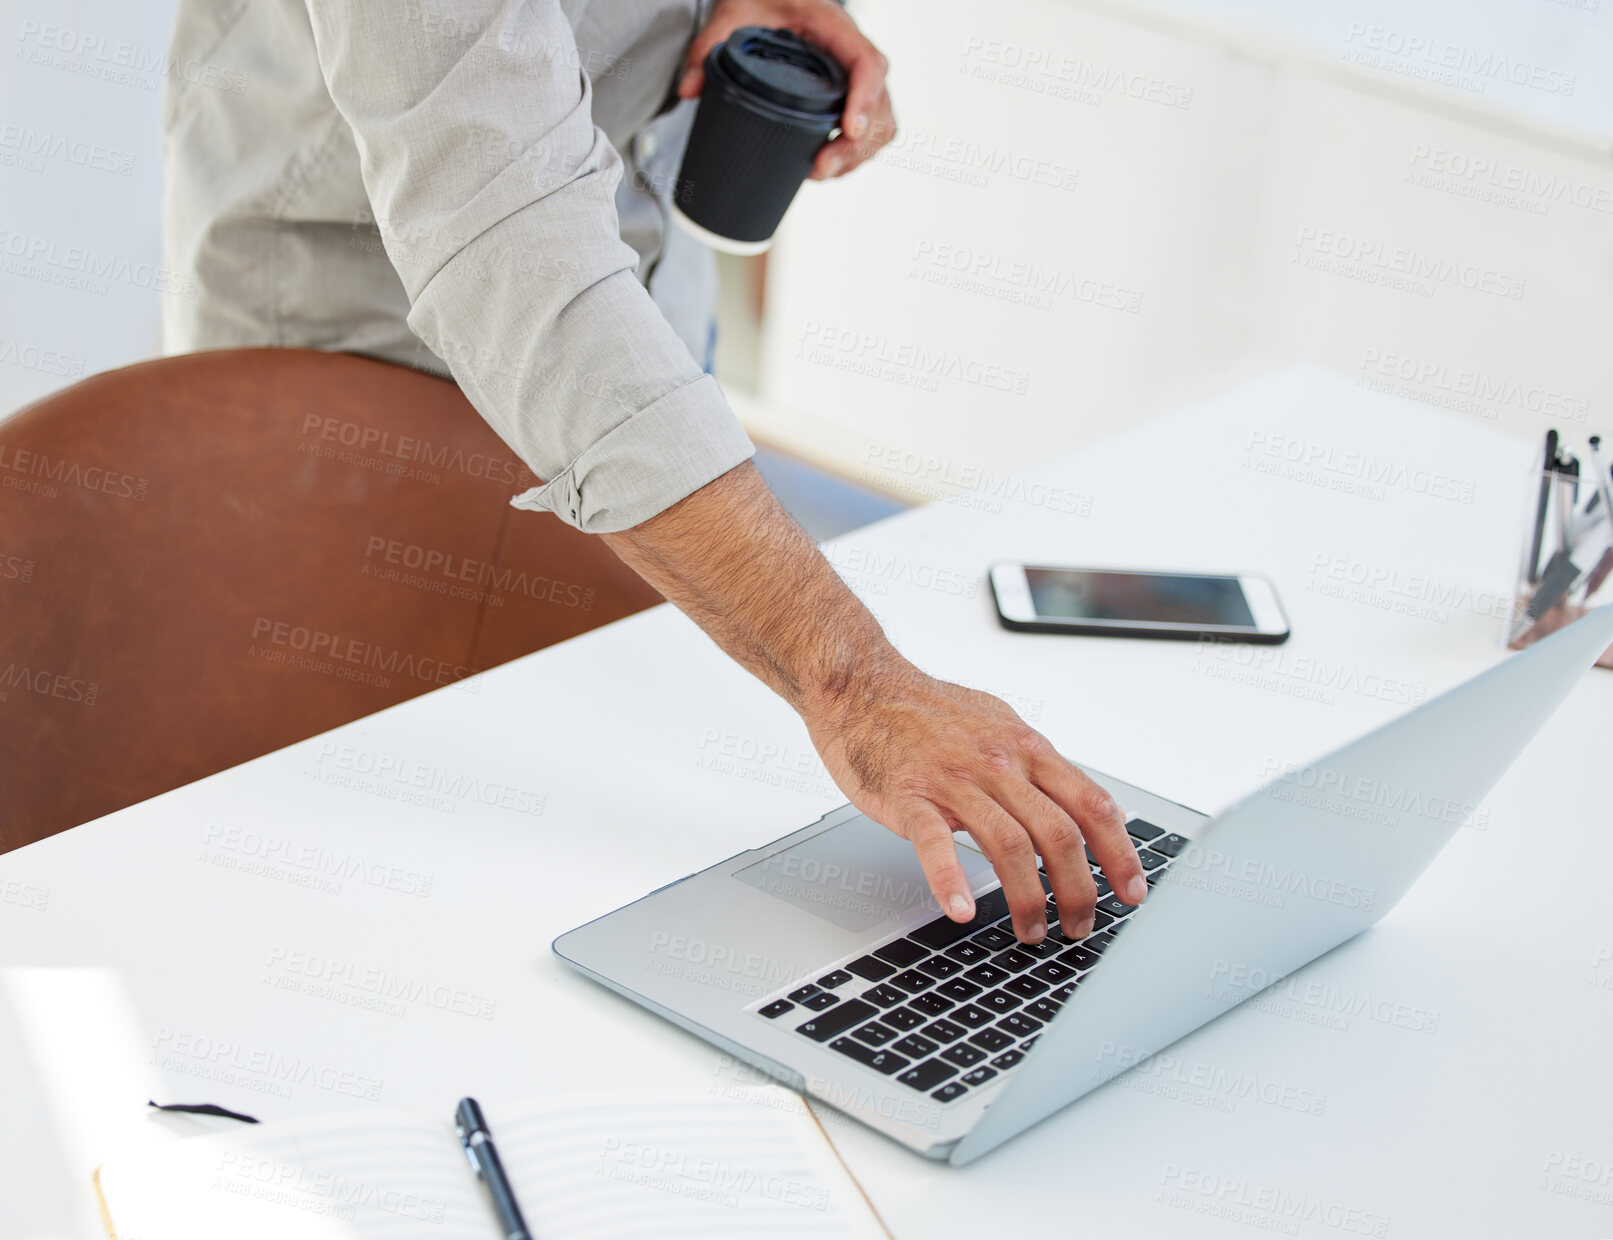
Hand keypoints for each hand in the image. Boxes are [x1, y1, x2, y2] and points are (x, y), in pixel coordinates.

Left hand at [676, 0, 895, 179]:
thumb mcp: (733, 13)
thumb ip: (707, 48)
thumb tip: (689, 90)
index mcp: (833, 27)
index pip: (867, 63)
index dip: (865, 99)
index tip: (848, 131)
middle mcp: (851, 52)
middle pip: (880, 103)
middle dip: (857, 145)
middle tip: (820, 169)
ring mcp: (854, 76)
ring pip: (881, 121)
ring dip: (857, 155)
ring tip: (819, 172)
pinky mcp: (849, 94)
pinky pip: (871, 127)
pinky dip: (856, 152)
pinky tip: (827, 165)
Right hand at [802, 660, 1147, 944]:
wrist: (862, 687)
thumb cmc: (928, 710)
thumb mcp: (1000, 724)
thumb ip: (1038, 765)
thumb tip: (1083, 802)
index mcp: (1027, 747)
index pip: (1091, 804)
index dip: (1119, 852)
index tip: (1131, 890)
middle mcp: (998, 762)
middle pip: (1058, 833)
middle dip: (1079, 890)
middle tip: (1080, 926)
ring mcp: (954, 779)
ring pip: (1009, 845)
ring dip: (1029, 898)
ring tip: (1032, 931)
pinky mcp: (909, 794)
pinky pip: (934, 842)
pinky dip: (950, 879)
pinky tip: (960, 910)